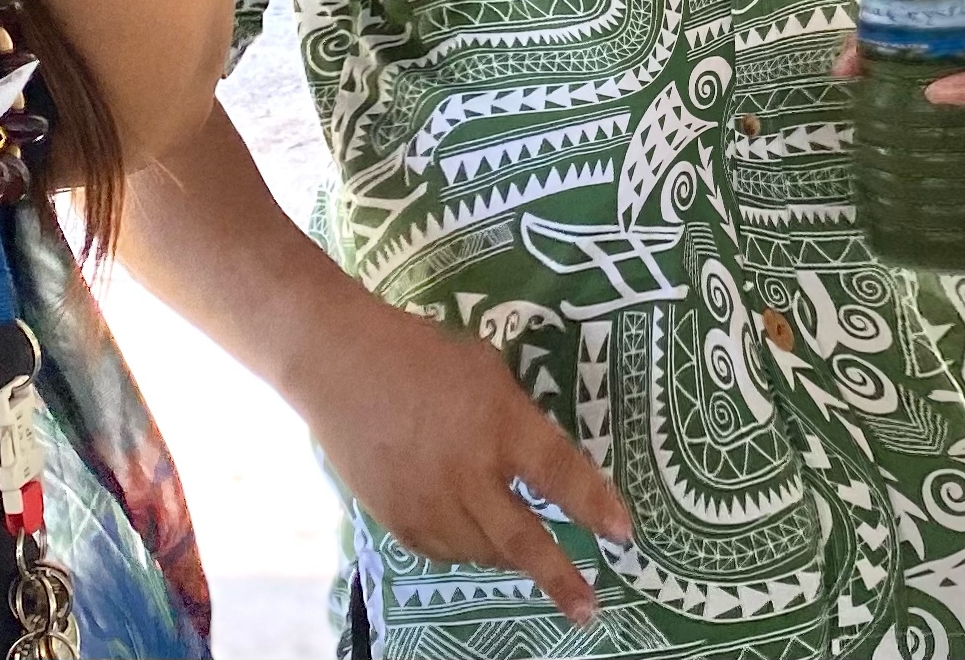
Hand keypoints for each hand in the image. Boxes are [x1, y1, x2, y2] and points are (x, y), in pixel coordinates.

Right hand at [277, 295, 633, 625]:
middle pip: (523, 539)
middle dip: (561, 579)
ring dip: (510, 555)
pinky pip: (446, 552)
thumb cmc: (423, 355)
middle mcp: (467, 473)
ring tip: (526, 550)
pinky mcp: (398, 520)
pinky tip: (473, 531)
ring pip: (485, 552)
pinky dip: (468, 548)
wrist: (340, 364)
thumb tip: (541, 465)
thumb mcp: (488, 373)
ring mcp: (429, 502)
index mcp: (499, 424)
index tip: (624, 534)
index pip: (559, 474)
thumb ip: (518, 421)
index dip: (594, 505)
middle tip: (590, 609)